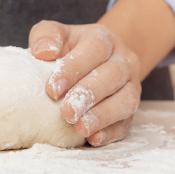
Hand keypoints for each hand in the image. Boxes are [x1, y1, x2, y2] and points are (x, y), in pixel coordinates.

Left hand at [29, 21, 141, 145]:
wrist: (98, 60)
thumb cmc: (70, 49)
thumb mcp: (58, 34)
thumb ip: (47, 35)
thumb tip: (42, 52)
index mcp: (104, 38)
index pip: (94, 49)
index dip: (74, 69)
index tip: (52, 89)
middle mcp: (123, 60)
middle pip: (112, 75)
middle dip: (89, 95)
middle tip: (66, 112)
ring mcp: (131, 85)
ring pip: (126, 100)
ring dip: (103, 116)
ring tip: (80, 128)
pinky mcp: (132, 109)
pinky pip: (127, 122)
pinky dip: (111, 132)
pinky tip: (93, 139)